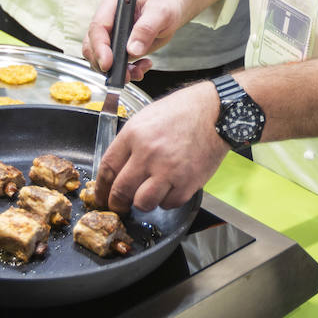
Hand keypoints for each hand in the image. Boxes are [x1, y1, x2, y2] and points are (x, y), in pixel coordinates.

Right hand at [83, 0, 189, 75]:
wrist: (171, 11)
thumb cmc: (165, 5)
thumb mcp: (160, 13)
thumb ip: (146, 29)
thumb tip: (132, 50)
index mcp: (112, 5)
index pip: (98, 27)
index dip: (99, 47)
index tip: (108, 63)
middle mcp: (108, 21)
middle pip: (92, 46)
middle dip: (104, 64)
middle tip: (122, 75)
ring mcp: (112, 36)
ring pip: (101, 59)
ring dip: (117, 71)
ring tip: (137, 72)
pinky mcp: (119, 49)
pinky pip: (116, 65)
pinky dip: (128, 72)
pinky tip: (143, 66)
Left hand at [94, 80, 225, 211]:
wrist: (216, 112)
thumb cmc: (183, 112)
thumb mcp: (147, 117)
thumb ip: (129, 143)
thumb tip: (117, 169)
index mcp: (134, 134)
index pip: (107, 169)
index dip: (101, 188)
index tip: (101, 196)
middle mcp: (148, 154)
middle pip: (121, 191)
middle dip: (117, 203)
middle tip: (119, 206)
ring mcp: (168, 170)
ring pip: (143, 203)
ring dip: (142, 203)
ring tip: (148, 195)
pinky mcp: (188, 183)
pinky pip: (168, 204)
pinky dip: (166, 200)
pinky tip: (169, 188)